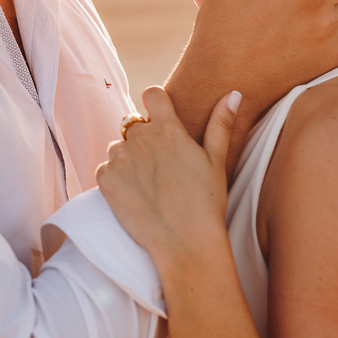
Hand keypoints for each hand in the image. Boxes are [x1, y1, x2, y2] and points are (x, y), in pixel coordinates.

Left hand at [97, 88, 239, 272]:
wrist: (185, 243)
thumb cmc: (206, 202)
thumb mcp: (217, 160)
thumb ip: (220, 124)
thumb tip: (232, 94)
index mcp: (168, 129)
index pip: (152, 95)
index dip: (156, 104)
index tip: (161, 118)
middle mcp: (140, 138)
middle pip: (134, 125)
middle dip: (145, 139)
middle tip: (162, 167)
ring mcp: (120, 159)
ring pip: (119, 147)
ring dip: (128, 158)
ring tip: (149, 184)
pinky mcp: (106, 180)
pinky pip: (105, 169)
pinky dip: (115, 178)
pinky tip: (134, 194)